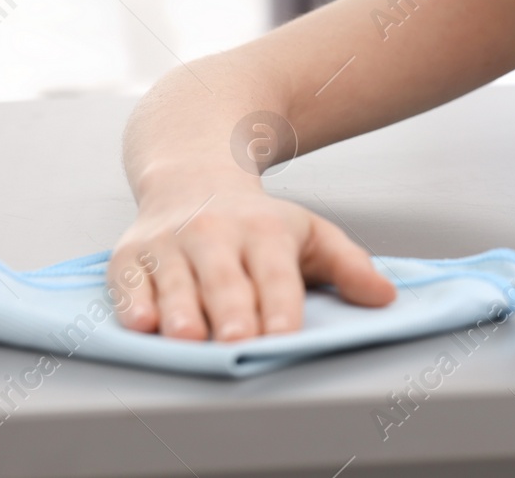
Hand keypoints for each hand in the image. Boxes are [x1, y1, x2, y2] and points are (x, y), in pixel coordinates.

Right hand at [109, 186, 397, 340]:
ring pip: (175, 281)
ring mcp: (170, 245)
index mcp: (264, 232)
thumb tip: (385, 297)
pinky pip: (128, 281)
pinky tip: (139, 322)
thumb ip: (348, 266)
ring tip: (187, 338)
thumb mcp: (309, 233)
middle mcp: (215, 235)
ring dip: (180, 310)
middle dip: (231, 310)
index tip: (284, 336)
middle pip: (225, 280)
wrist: (190, 175)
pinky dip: (132, 301)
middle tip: (236, 340)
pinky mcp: (130, 257)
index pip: (276, 274)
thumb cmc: (256, 221)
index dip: (280, 306)